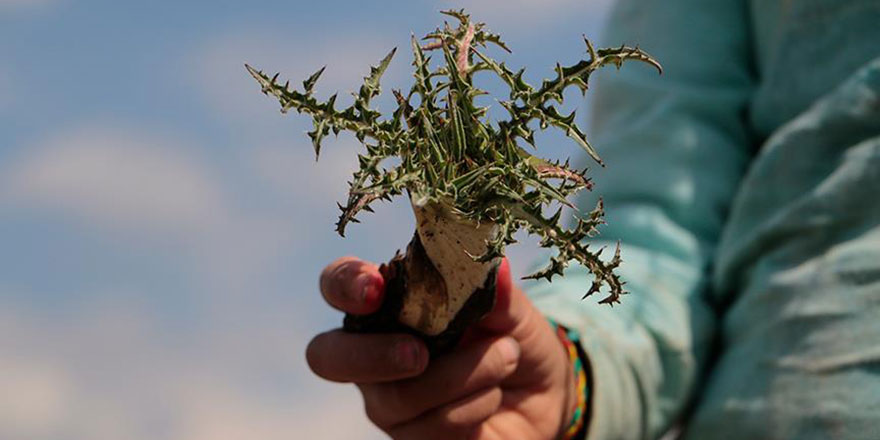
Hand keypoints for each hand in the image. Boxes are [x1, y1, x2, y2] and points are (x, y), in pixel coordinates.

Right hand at [306, 256, 577, 439]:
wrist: (542, 397)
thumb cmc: (511, 338)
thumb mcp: (512, 310)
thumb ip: (496, 292)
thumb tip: (492, 268)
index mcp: (387, 304)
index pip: (338, 285)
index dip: (345, 284)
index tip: (375, 287)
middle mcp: (373, 352)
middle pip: (328, 356)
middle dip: (371, 355)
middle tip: (418, 354)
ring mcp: (388, 400)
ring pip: (399, 397)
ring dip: (462, 375)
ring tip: (506, 356)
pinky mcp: (412, 437)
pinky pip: (432, 429)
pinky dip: (475, 406)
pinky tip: (494, 395)